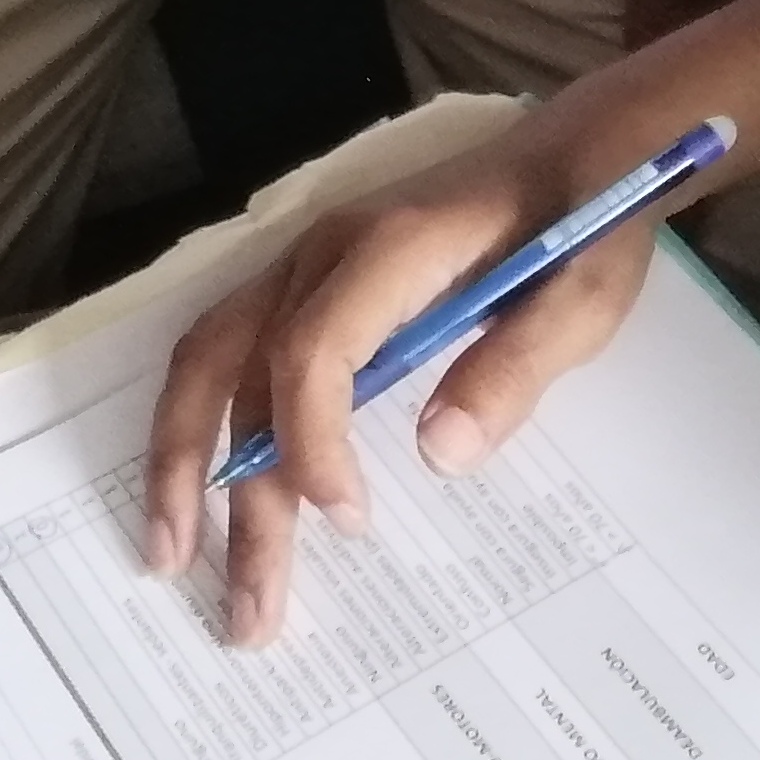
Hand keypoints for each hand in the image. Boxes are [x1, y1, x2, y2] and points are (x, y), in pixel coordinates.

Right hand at [137, 112, 670, 646]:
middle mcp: (323, 252)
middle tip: (244, 610)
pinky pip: (230, 351)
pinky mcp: (310, 284)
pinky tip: (207, 490)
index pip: (313, 351)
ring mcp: (306, 265)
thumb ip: (515, 368)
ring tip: (171, 559)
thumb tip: (440, 454)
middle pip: (236, 367)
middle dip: (223, 492)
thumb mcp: (583, 299)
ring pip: (210, 359)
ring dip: (185, 461)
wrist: (579, 148)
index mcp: (391, 250)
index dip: (313, 443)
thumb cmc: (588, 224)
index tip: (349, 521)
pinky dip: (204, 423)